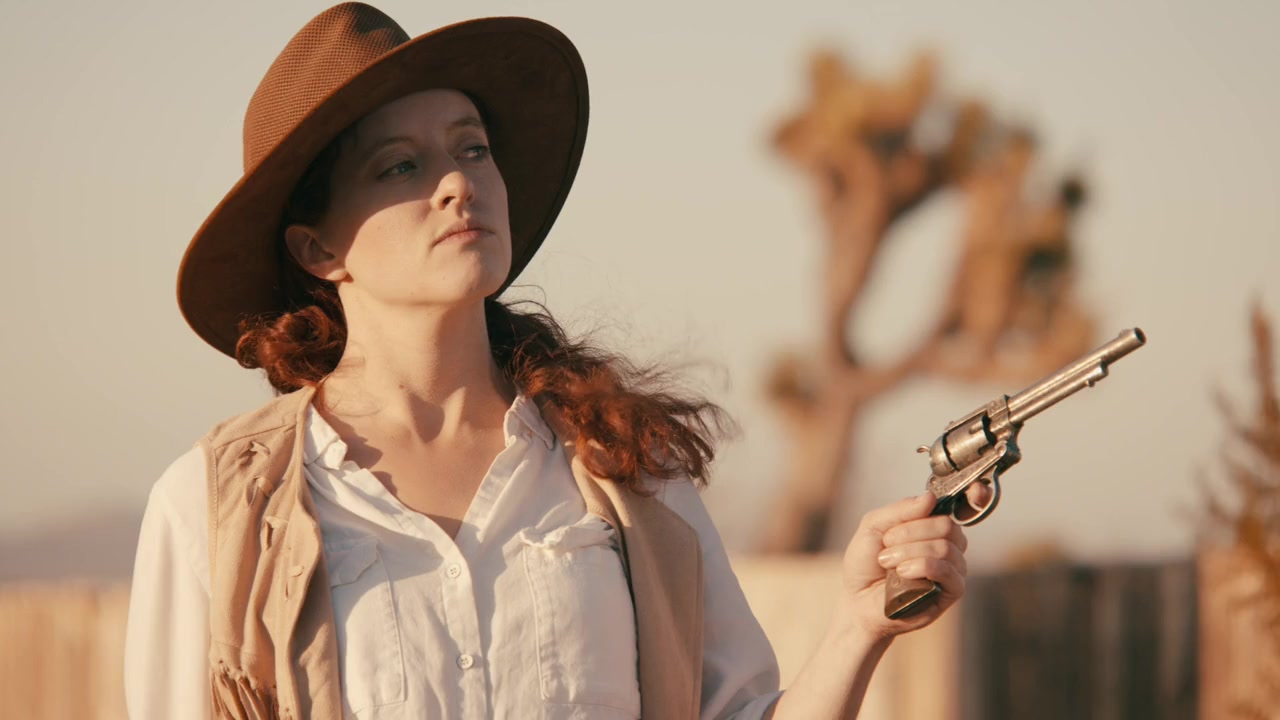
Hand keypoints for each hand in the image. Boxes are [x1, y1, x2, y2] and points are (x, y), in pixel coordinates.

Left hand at [840, 484, 990, 641]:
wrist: (856, 600)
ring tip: (887, 561)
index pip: (950, 508)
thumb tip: (930, 498)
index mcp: (931, 527)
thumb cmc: (866, 564)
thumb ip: (900, 510)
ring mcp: (952, 570)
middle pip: (946, 526)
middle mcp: (947, 546)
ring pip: (944, 548)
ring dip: (909, 551)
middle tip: (886, 544)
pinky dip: (922, 566)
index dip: (974, 494)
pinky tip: (901, 572)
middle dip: (911, 532)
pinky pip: (948, 572)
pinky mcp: (951, 593)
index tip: (973, 490)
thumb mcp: (873, 526)